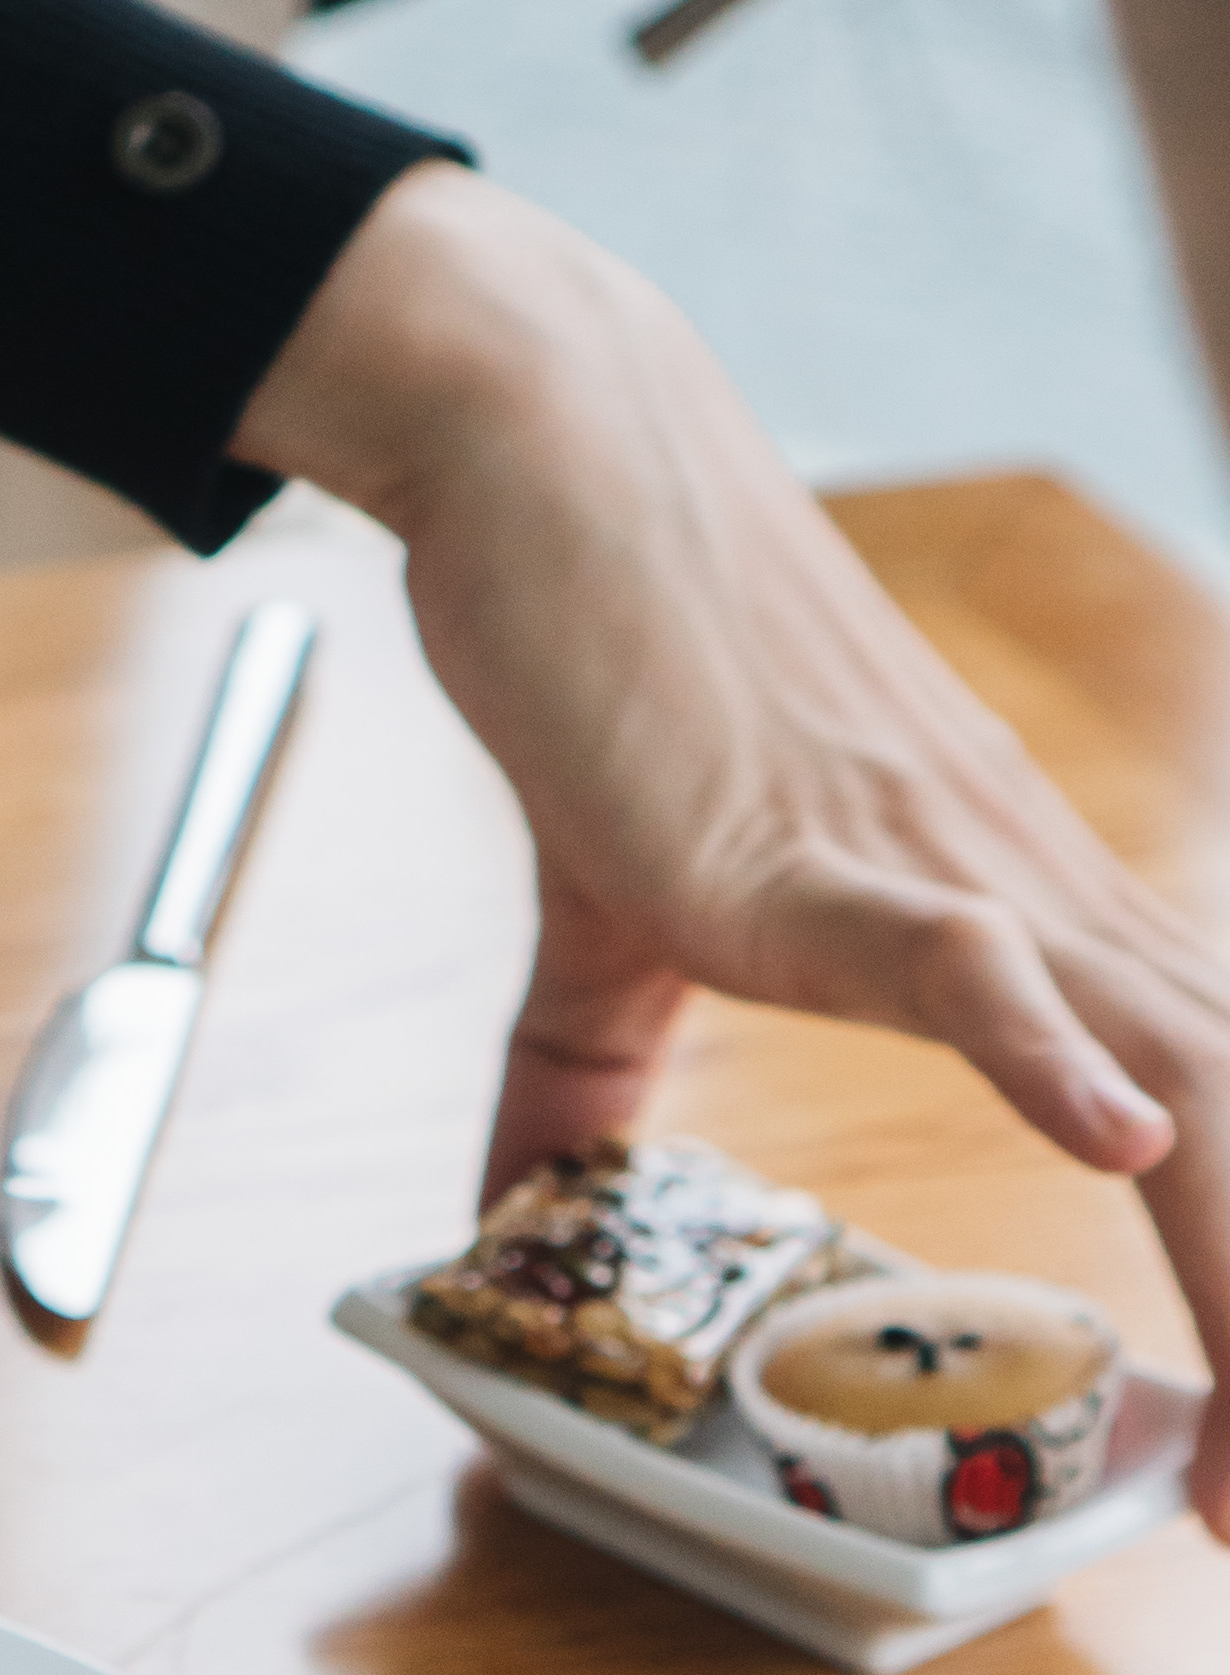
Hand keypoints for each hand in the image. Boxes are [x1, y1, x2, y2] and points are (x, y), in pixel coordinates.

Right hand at [241, 168, 1229, 1520]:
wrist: (563, 460)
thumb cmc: (618, 659)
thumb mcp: (613, 924)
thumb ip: (585, 1086)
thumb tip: (512, 1214)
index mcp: (1010, 929)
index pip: (1203, 1119)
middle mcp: (1032, 903)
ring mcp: (949, 869)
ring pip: (1166, 1066)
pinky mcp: (827, 847)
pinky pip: (968, 962)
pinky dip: (1053, 1058)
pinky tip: (1121, 1135)